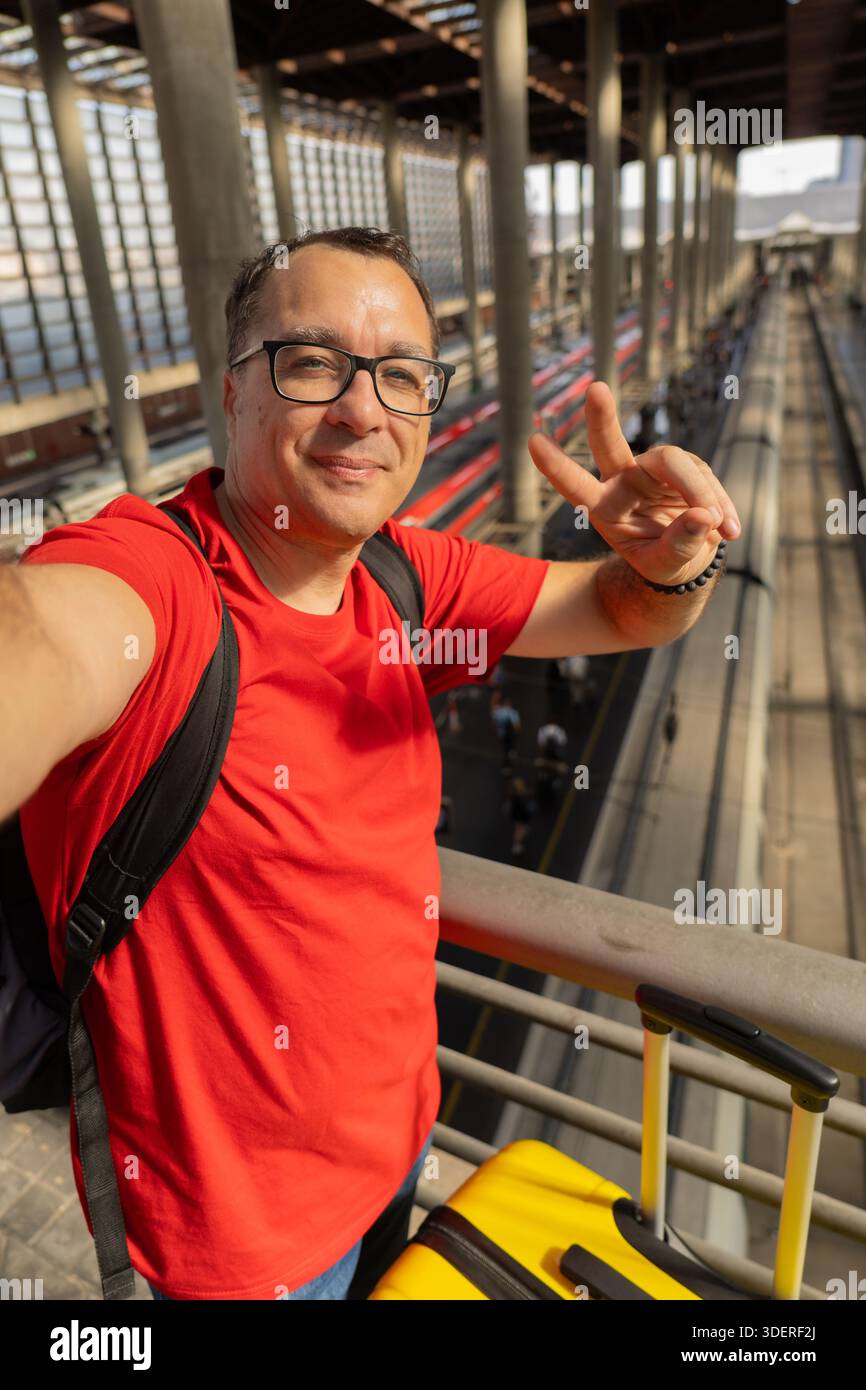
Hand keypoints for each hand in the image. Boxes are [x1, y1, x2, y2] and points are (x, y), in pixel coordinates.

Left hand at [528, 381, 740, 586]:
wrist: (687, 558)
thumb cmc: (662, 563)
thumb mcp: (665, 566)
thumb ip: (678, 545)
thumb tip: (702, 516)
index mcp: (603, 507)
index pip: (575, 486)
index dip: (556, 466)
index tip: (532, 440)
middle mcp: (623, 480)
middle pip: (611, 444)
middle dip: (602, 418)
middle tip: (595, 389)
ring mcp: (653, 469)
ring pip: (677, 465)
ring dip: (702, 496)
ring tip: (722, 530)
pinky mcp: (684, 466)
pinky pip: (705, 475)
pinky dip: (721, 504)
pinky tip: (730, 530)